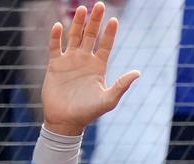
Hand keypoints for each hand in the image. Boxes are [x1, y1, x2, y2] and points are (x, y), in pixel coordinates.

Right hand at [42, 2, 139, 135]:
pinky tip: (59, 26)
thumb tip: (138, 73)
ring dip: (77, 23)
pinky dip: (55, 36)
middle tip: (99, 5)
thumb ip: (122, 85)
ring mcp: (69, 61)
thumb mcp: (108, 100)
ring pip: (74, 36)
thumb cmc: (89, 113)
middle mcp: (85, 60)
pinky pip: (55, 46)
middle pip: (91, 36)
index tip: (115, 20)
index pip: (105, 45)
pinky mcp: (55, 65)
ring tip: (82, 9)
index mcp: (99, 67)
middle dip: (95, 21)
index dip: (110, 33)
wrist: (66, 121)